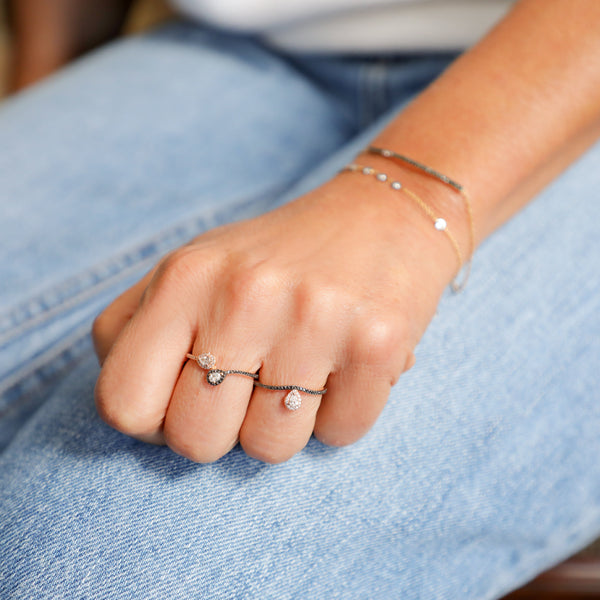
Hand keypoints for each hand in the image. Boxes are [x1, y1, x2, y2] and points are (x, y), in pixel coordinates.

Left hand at [93, 164, 459, 462]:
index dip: (152, 423)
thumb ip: (138, 328)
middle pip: (196, 440)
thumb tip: (133, 412)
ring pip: (269, 447)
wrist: (384, 215)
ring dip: (285, 422)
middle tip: (252, 385)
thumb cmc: (279, 256)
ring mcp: (314, 319)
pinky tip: (346, 368)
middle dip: (222, 429)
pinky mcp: (377, 343)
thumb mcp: (196, 266)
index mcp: (185, 276)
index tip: (186, 401)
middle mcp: (244, 295)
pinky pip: (339, 434)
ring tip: (303, 369)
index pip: (123, 403)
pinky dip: (341, 414)